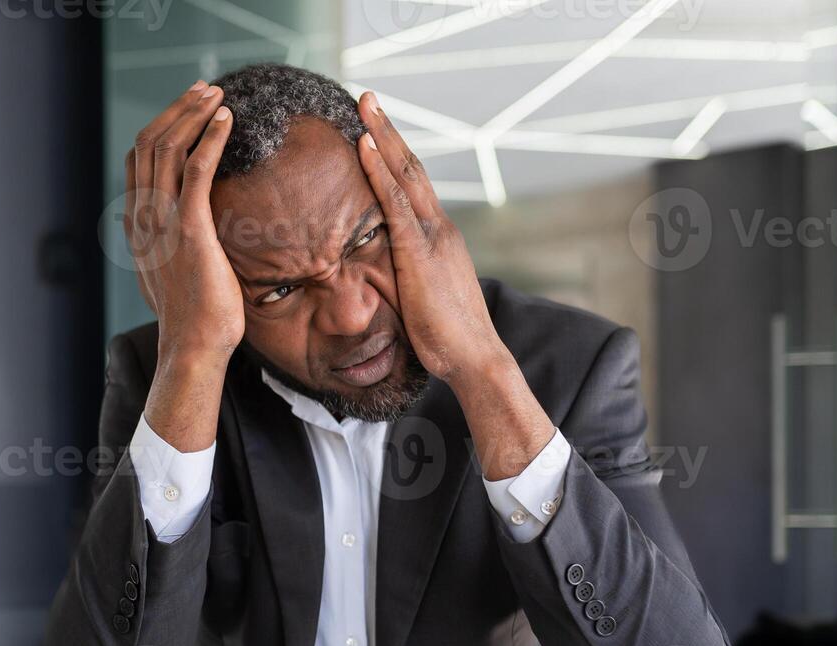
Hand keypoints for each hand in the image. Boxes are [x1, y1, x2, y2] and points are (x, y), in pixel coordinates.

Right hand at [124, 82, 240, 451]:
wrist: (192, 348)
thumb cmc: (192, 321)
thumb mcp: (168, 277)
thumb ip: (164, 250)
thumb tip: (168, 239)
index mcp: (138, 226)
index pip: (138, 161)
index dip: (161, 129)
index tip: (187, 112)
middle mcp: (143, 217)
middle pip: (150, 143)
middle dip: (177, 109)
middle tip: (204, 89)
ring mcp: (162, 221)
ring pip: (169, 147)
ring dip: (193, 113)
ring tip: (217, 94)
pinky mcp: (189, 228)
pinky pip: (196, 169)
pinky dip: (210, 137)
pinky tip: (226, 119)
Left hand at [353, 91, 504, 384]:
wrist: (474, 357)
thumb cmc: (447, 337)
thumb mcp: (421, 297)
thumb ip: (406, 276)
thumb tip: (382, 276)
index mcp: (439, 237)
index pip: (414, 186)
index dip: (394, 155)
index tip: (374, 128)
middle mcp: (439, 228)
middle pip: (411, 167)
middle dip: (387, 129)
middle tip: (367, 97)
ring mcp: (432, 236)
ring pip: (405, 174)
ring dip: (382, 135)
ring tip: (363, 105)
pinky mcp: (420, 251)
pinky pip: (395, 202)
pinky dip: (379, 171)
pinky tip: (364, 146)